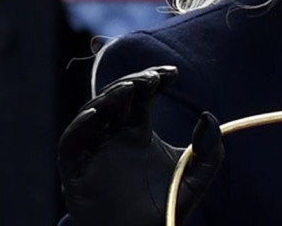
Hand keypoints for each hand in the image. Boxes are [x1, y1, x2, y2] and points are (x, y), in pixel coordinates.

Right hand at [58, 66, 224, 225]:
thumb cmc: (167, 208)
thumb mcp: (196, 178)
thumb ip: (211, 151)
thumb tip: (208, 117)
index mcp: (138, 132)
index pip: (141, 95)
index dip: (153, 79)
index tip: (173, 74)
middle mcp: (114, 136)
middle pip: (116, 97)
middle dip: (132, 83)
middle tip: (152, 79)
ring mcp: (94, 152)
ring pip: (92, 113)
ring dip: (108, 97)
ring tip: (130, 88)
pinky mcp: (76, 172)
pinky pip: (71, 143)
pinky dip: (80, 126)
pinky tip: (96, 114)